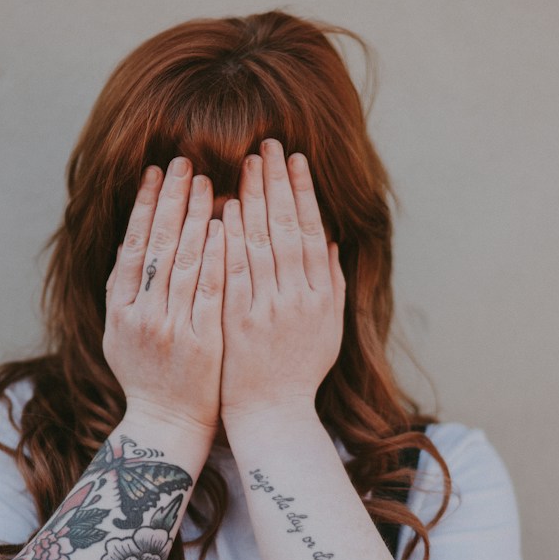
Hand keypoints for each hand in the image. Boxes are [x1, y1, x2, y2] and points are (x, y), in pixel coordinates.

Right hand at [103, 157, 226, 439]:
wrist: (168, 423)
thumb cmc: (147, 375)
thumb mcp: (120, 333)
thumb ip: (124, 290)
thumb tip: (132, 241)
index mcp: (120, 308)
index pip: (133, 244)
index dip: (144, 206)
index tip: (155, 172)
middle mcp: (141, 314)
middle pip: (158, 246)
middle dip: (171, 199)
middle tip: (184, 162)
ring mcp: (171, 328)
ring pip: (184, 261)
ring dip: (196, 217)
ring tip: (208, 181)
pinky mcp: (201, 342)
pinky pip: (210, 290)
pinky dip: (216, 256)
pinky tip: (224, 226)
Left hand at [218, 139, 344, 422]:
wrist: (271, 413)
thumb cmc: (299, 370)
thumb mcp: (327, 327)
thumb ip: (331, 282)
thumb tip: (330, 239)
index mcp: (321, 296)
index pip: (312, 232)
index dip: (304, 192)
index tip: (296, 160)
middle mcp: (298, 298)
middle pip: (289, 229)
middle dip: (279, 183)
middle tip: (270, 145)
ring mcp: (268, 309)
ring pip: (262, 244)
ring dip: (255, 199)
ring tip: (248, 163)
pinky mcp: (239, 321)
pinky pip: (235, 271)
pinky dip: (233, 238)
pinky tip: (227, 207)